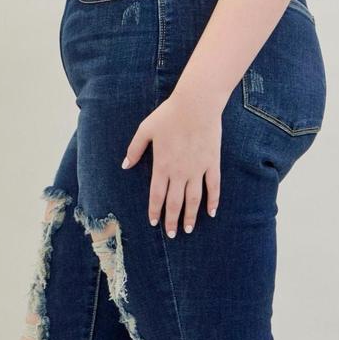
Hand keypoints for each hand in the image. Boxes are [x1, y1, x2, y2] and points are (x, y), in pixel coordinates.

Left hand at [121, 88, 220, 236]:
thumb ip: (134, 149)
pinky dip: (213, 201)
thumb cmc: (169, 115)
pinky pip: (213, 187)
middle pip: (175, 203)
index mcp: (161, 165)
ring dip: (191, 216)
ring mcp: (197, 169)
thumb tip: (125, 165)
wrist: (196, 105)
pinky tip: (211, 212)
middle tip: (172, 234)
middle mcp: (179, 172)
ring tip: (188, 229)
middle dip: (172, 220)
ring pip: (194, 200)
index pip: (156, 195)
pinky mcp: (212, 163)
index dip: (155, 211)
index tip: (154, 222)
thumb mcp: (145, 129)